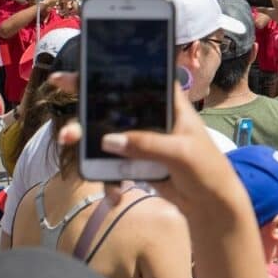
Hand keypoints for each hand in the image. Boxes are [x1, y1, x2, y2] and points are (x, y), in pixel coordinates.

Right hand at [47, 73, 231, 214]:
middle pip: (112, 108)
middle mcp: (151, 117)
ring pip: (107, 139)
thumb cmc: (206, 169)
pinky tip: (116, 195)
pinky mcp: (136, 162)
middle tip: (66, 133)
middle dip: (85, 117)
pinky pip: (113, 167)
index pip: (137, 81)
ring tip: (79, 164)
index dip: (107, 73)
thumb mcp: (181, 152)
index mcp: (168, 104)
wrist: (210, 204)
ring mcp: (141, 140)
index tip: (75, 74)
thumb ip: (147, 145)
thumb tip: (108, 140)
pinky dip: (110, 181)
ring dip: (89, 151)